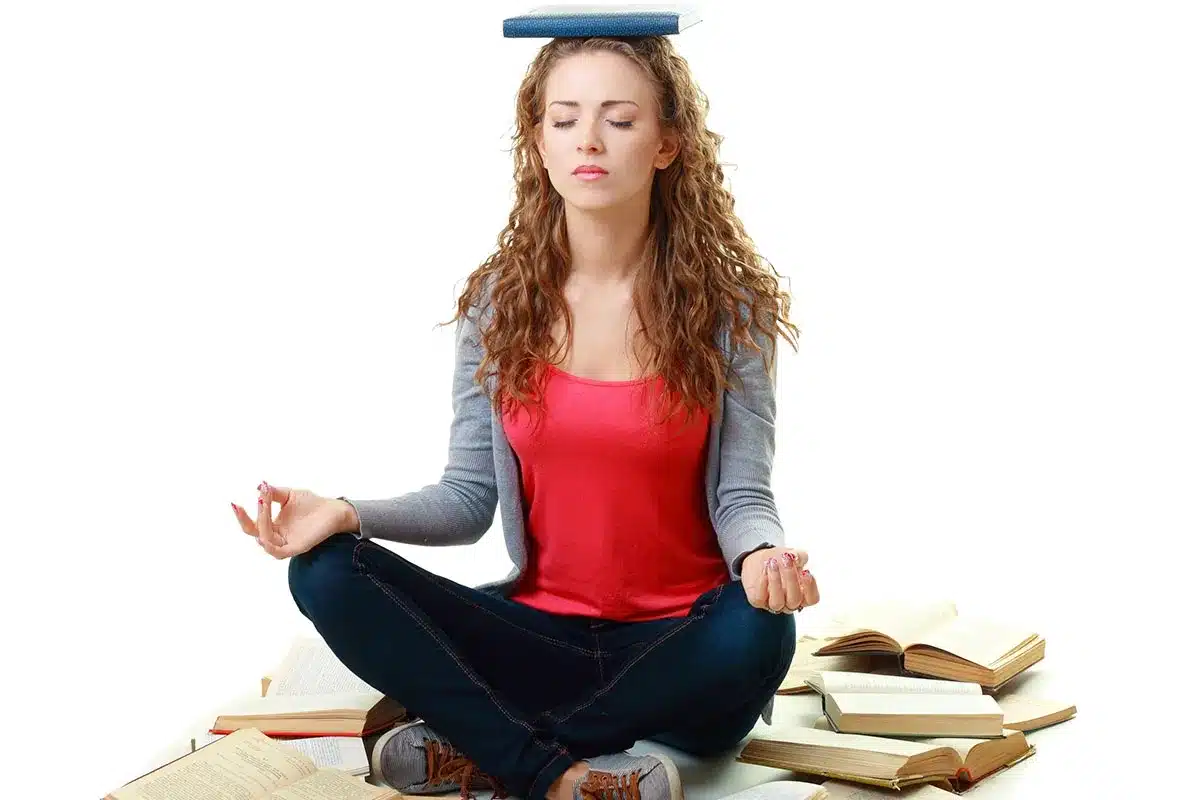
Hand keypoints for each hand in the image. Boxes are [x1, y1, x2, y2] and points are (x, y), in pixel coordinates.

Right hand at [231, 481, 347, 558]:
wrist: (333, 509)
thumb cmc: (312, 504)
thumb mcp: (289, 495)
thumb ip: (273, 493)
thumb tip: (259, 486)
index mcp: (272, 526)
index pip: (251, 525)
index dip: (242, 516)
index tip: (234, 503)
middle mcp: (277, 537)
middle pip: (253, 532)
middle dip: (247, 518)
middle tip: (257, 499)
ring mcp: (286, 544)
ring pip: (264, 540)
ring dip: (261, 521)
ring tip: (264, 502)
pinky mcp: (296, 548)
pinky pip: (277, 552)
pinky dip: (268, 543)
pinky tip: (265, 533)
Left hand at [741, 547, 819, 613]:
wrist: (760, 559)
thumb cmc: (781, 560)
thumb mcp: (793, 554)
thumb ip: (799, 556)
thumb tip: (795, 557)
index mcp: (803, 594)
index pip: (812, 599)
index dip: (810, 587)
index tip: (806, 571)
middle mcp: (789, 603)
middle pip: (794, 600)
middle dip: (791, 578)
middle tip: (787, 560)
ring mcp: (773, 604)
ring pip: (777, 602)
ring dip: (775, 581)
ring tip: (773, 562)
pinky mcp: (758, 601)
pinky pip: (760, 599)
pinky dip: (762, 584)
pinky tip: (764, 569)